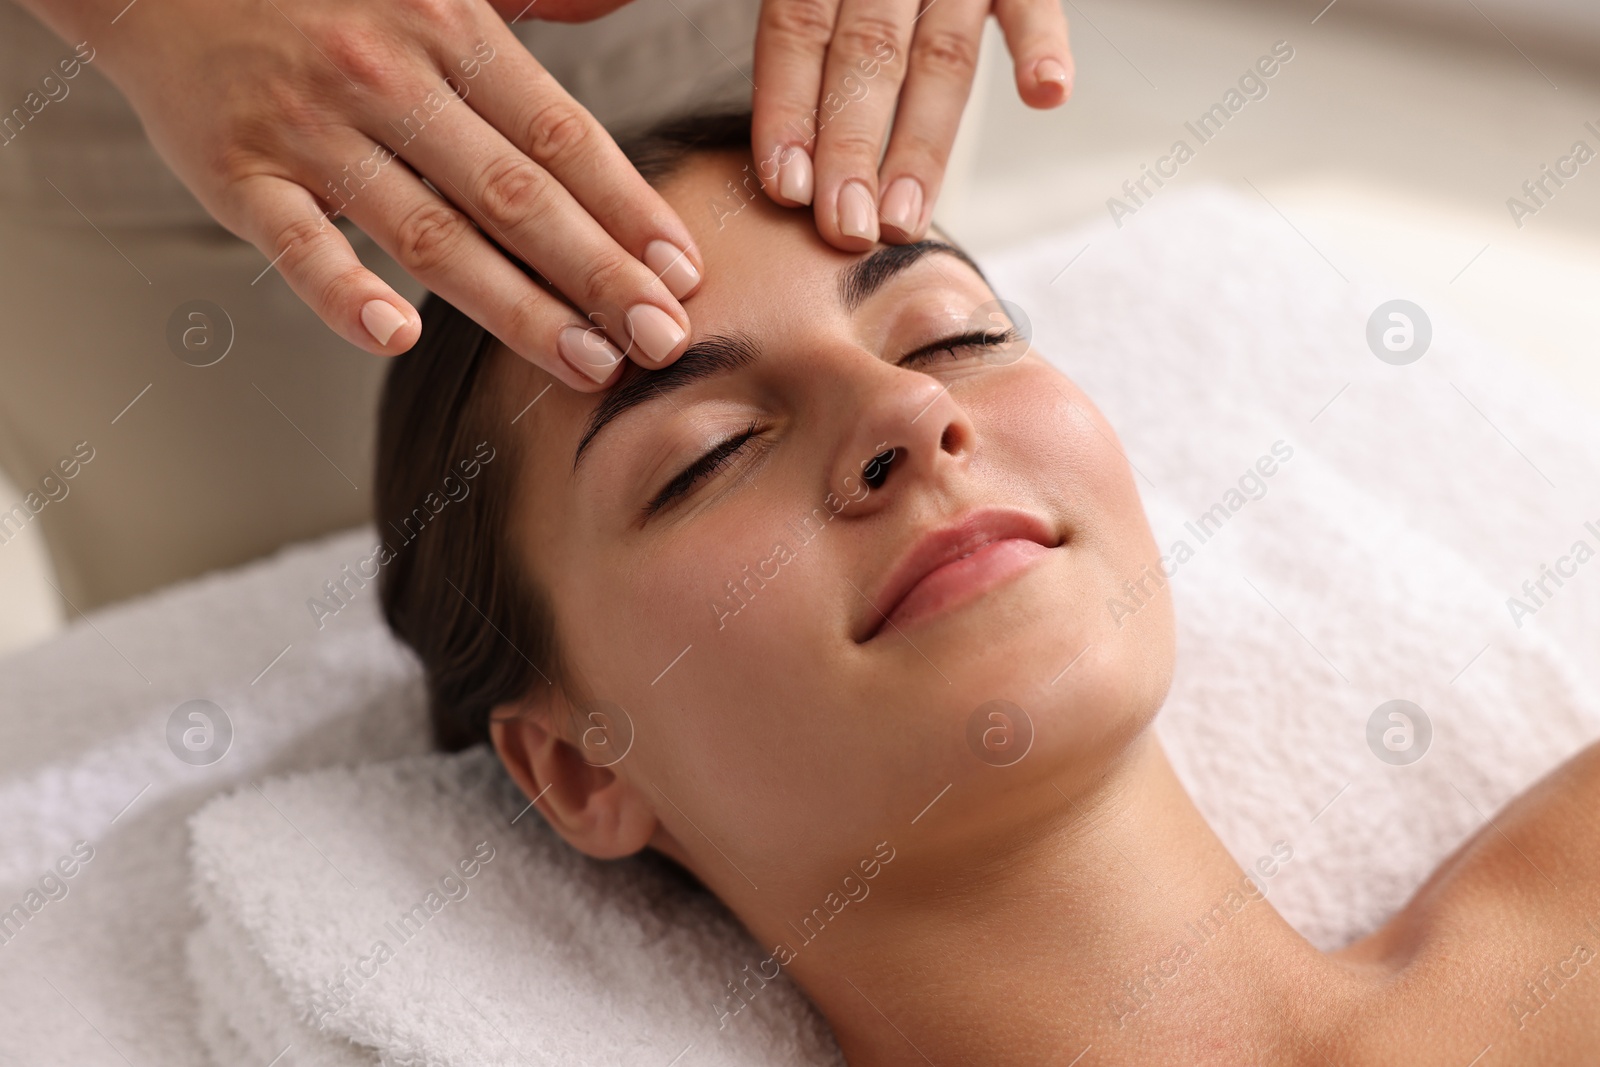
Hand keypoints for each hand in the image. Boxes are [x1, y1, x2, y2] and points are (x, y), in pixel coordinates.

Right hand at [32, 0, 699, 389]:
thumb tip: (617, 6)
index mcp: (446, 31)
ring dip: (516, 306)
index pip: (560, 135)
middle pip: (514, 195)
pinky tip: (398, 337)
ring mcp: (309, 129)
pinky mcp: (236, 172)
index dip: (627, 208)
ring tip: (586, 362)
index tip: (683, 271)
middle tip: (662, 338)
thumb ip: (525, 10)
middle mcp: (386, 79)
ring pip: (429, 233)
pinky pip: (295, 243)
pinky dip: (344, 293)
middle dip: (598, 273)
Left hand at [752, 0, 1072, 247]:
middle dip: (851, 149)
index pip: (796, 32)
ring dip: (921, 145)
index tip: (787, 187)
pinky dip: (1040, 46)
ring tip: (904, 217)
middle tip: (845, 227)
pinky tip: (1044, 94)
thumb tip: (780, 156)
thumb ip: (804, 41)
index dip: (787, 110)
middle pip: (867, 57)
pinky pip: (1031, 3)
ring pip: (939, 56)